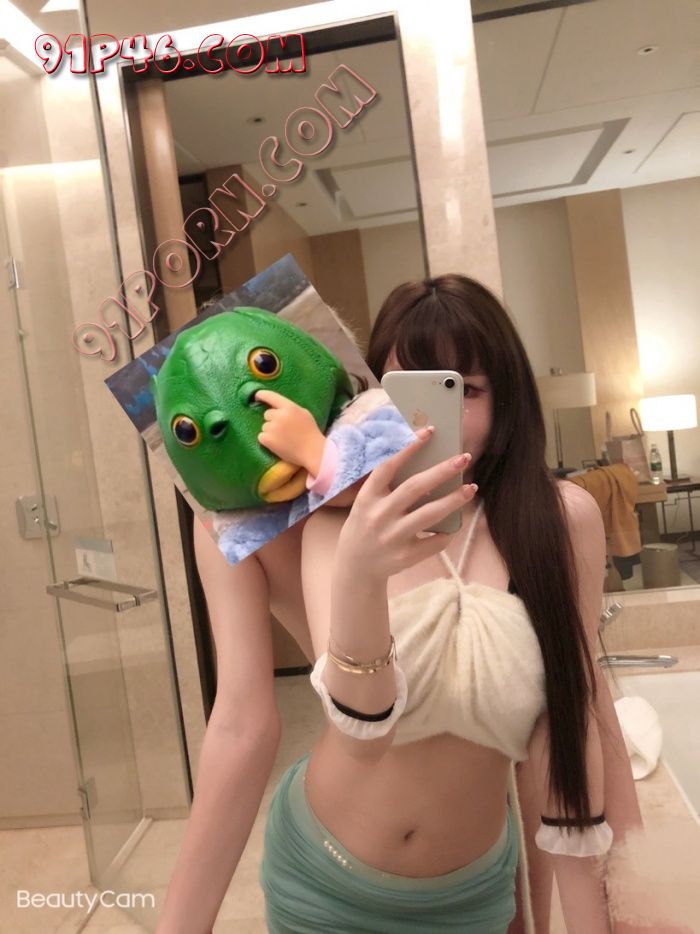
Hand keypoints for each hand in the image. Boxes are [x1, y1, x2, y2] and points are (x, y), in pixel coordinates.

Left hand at [255, 389, 326, 474]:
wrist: (313, 451)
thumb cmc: (311, 433)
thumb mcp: (304, 414)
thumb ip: (290, 408)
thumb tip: (275, 406)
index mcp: (289, 407)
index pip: (271, 396)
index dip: (261, 395)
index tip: (256, 396)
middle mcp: (279, 415)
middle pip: (267, 414)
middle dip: (272, 420)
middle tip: (283, 429)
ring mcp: (272, 428)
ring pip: (264, 426)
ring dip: (270, 431)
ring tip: (283, 438)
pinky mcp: (267, 439)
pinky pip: (261, 436)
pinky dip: (267, 440)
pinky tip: (277, 444)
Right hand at [336, 427, 476, 582]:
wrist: (356, 567)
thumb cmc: (366, 526)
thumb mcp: (366, 504)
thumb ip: (387, 487)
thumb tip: (426, 463)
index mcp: (367, 498)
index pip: (388, 467)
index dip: (408, 449)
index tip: (429, 432)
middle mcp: (379, 516)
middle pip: (415, 488)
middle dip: (441, 471)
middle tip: (464, 458)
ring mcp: (393, 537)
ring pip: (430, 514)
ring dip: (454, 500)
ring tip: (472, 488)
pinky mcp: (406, 556)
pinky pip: (435, 541)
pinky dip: (449, 531)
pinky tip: (458, 521)